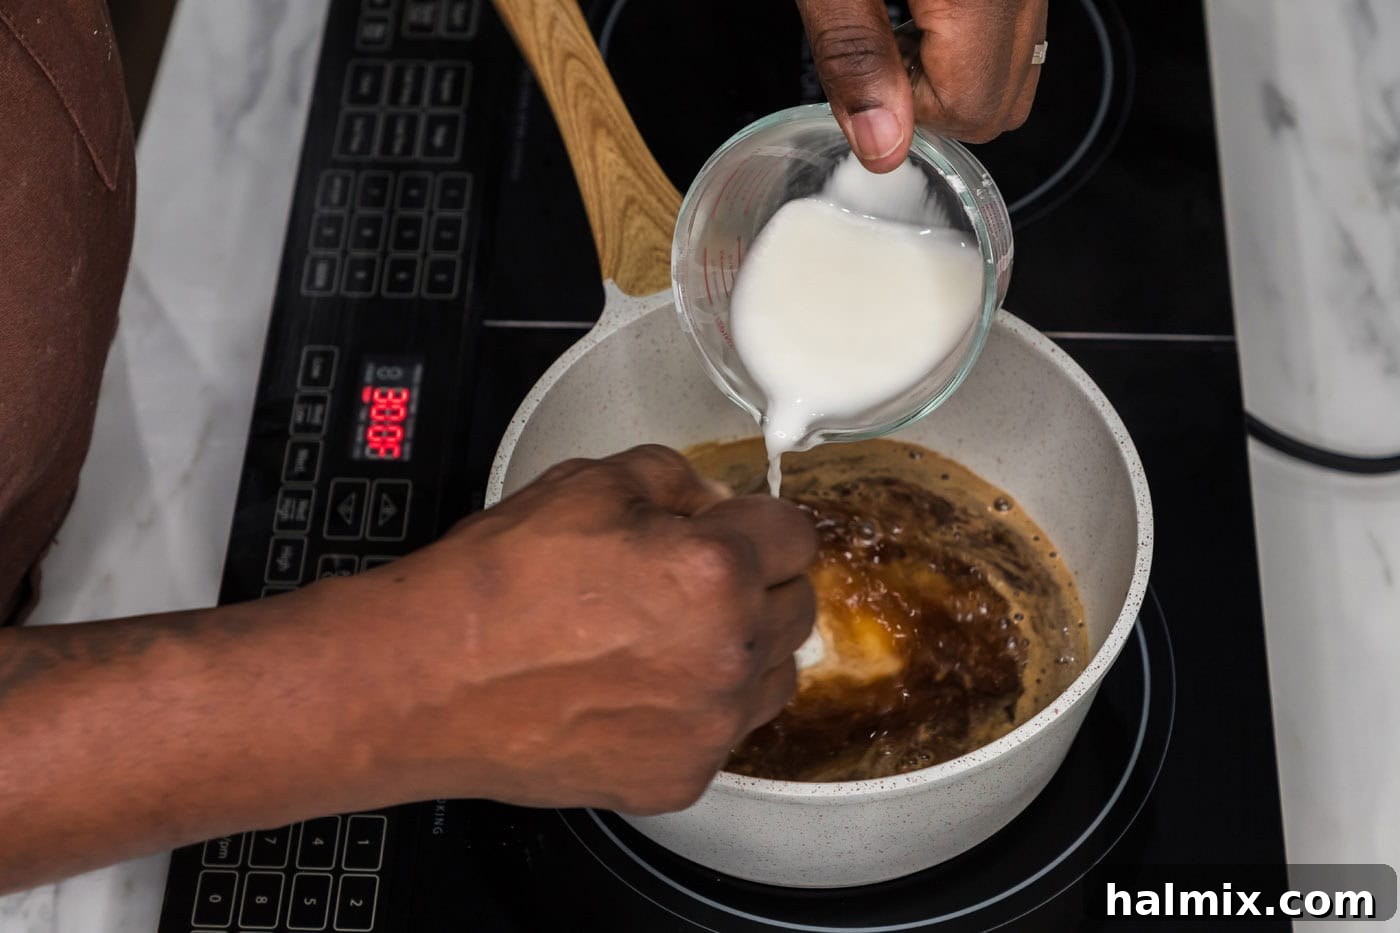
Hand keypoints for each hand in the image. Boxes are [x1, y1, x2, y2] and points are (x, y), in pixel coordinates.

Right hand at [348, 446, 816, 814]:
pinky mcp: (680, 778)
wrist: (430, 680)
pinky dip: (700, 708)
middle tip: (695, 579)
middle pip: (798, 606)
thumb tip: (710, 500)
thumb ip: (674, 478)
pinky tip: (642, 687)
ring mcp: (707, 726)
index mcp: (715, 571)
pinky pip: (726, 732)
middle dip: (758, 582)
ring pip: (775, 675)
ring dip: (742, 648)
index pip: (797, 535)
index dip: (761, 522)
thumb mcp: (586, 483)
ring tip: (668, 636)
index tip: (742, 529)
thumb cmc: (495, 586)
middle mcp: (727, 655)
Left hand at [797, 0, 1048, 169]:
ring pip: (1015, 71)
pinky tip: (925, 7)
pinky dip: (968, 40)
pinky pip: (1012, 31)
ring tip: (901, 24)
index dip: (908, 111)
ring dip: (953, 73)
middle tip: (882, 57)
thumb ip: (854, 57)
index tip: (869, 79)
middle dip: (936, 102)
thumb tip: (880, 147)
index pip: (969, 110)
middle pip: (1002, 103)